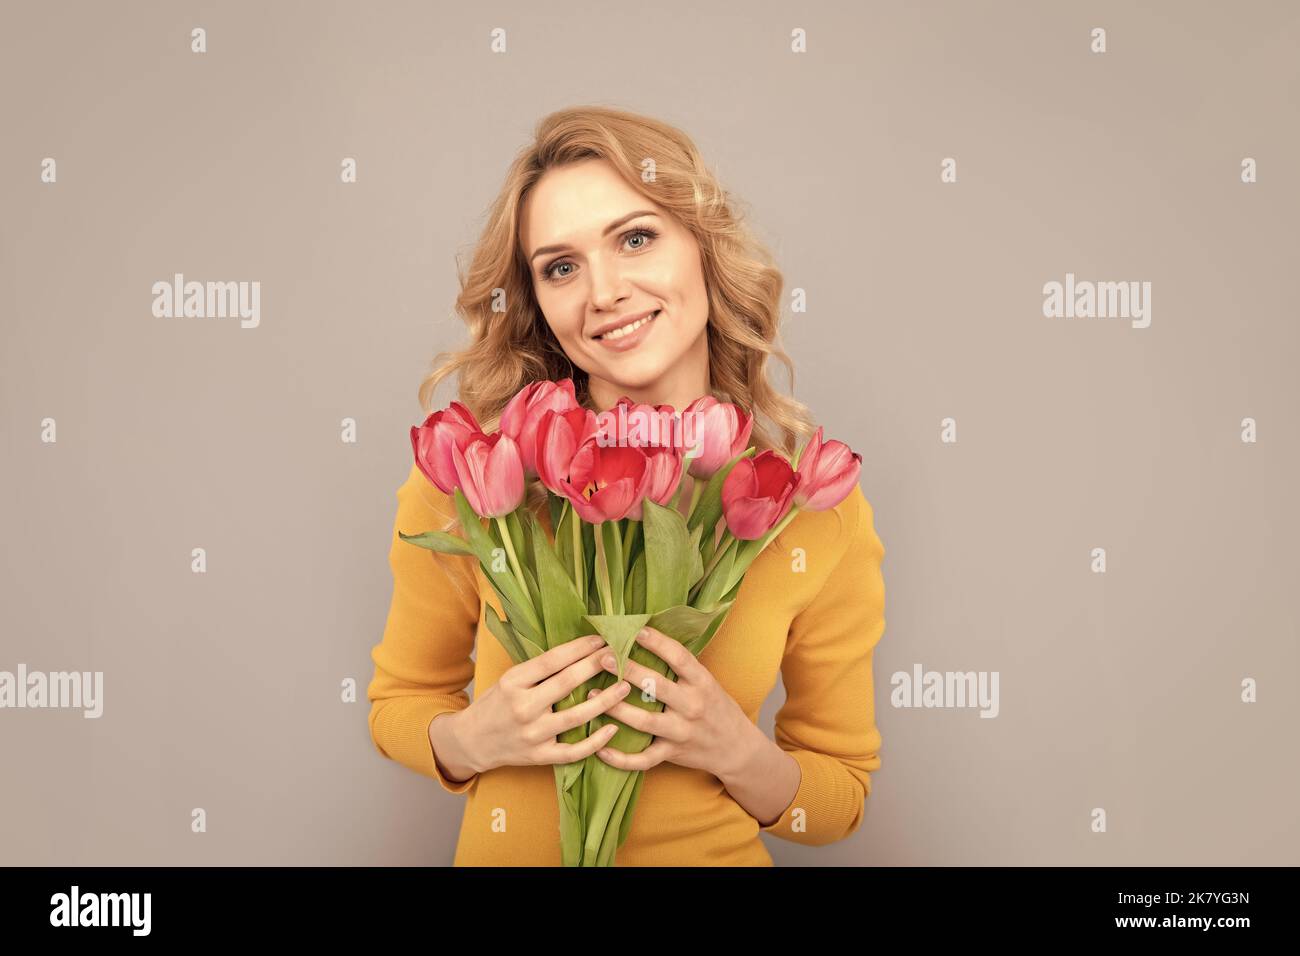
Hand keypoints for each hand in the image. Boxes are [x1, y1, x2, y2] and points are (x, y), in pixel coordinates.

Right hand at [453, 635, 631, 772]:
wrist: (471, 741)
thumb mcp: (509, 679)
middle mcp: (522, 707)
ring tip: (626, 687)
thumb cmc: (495, 704)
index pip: (552, 660)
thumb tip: (579, 651)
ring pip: (575, 716)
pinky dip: (595, 741)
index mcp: (513, 682)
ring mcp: (532, 734)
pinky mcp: (539, 756)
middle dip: (596, 666)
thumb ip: (538, 670)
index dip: (579, 648)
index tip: (601, 638)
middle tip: (620, 655)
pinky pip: (573, 750)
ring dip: (605, 701)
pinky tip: (613, 728)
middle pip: (566, 683)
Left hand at [587, 625, 756, 778]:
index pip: (679, 657)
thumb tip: (646, 636)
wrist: (736, 747)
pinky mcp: (672, 753)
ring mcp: (681, 732)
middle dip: (628, 670)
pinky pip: (643, 759)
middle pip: (656, 686)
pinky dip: (620, 758)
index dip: (657, 642)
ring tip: (589, 695)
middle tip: (603, 656)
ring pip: (644, 721)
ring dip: (614, 709)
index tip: (634, 629)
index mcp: (702, 682)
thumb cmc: (716, 707)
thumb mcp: (707, 682)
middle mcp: (692, 706)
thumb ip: (681, 666)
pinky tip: (600, 749)